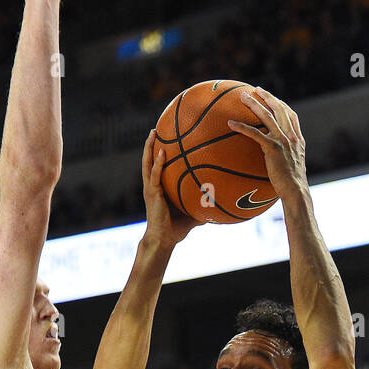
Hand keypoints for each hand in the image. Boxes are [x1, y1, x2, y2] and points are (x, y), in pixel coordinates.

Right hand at [143, 132, 198, 249]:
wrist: (163, 240)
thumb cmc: (176, 229)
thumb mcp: (193, 213)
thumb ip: (204, 205)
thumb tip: (221, 202)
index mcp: (159, 188)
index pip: (158, 167)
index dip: (159, 153)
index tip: (164, 138)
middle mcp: (153, 185)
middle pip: (149, 160)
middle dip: (151, 144)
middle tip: (156, 128)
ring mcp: (151, 189)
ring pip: (147, 163)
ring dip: (149, 147)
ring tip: (153, 132)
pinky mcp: (152, 194)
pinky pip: (155, 175)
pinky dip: (158, 163)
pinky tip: (162, 153)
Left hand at [227, 87, 308, 204]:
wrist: (296, 191)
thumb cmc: (292, 185)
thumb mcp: (293, 167)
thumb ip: (286, 158)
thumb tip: (276, 160)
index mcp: (297, 140)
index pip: (291, 116)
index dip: (281, 105)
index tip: (272, 98)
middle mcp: (291, 137)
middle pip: (279, 109)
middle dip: (267, 97)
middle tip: (256, 89)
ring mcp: (282, 141)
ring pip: (267, 116)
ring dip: (254, 104)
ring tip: (242, 96)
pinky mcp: (273, 148)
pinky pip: (254, 133)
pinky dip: (242, 127)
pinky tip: (230, 123)